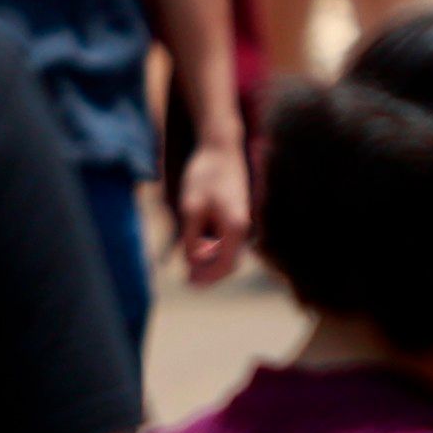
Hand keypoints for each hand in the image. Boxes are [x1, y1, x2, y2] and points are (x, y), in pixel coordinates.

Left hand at [169, 137, 251, 285]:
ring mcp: (242, 221)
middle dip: (210, 274)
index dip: (207, 278)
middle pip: (229, 263)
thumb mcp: (190, 208)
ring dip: (211, 262)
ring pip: (229, 252)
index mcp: (234, 228)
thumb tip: (193, 262)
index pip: (224, 265)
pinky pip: (227, 240)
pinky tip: (199, 247)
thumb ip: (192, 238)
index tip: (189, 284)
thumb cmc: (204, 176)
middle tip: (189, 280)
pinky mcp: (237, 214)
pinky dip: (215, 249)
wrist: (221, 148)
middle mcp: (243, 227)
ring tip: (191, 266)